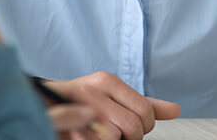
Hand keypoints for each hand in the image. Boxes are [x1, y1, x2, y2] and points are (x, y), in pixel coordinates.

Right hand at [46, 72, 179, 139]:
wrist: (41, 106)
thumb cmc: (79, 105)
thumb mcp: (112, 99)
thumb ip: (143, 103)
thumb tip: (176, 110)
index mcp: (108, 81)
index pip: (146, 111)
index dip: (143, 128)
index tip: (129, 129)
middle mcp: (93, 90)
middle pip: (134, 126)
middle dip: (128, 138)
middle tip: (114, 134)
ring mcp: (77, 107)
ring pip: (115, 137)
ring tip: (98, 135)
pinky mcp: (66, 124)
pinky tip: (87, 137)